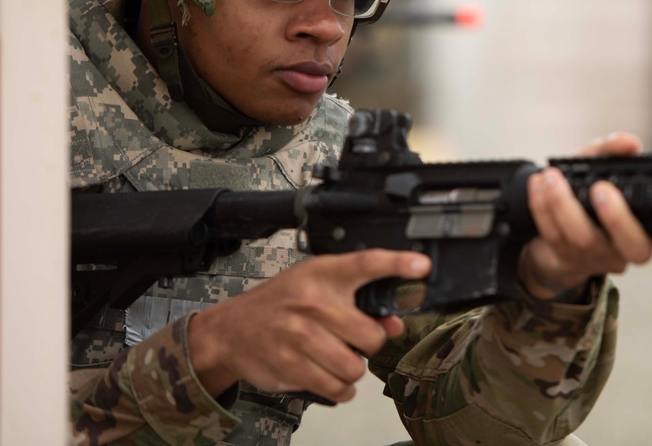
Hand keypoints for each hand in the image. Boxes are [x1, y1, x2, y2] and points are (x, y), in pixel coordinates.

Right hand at [188, 249, 430, 400]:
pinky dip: (340, 388)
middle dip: (368, 343)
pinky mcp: (291, 366)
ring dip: (352, 368)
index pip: (366, 263)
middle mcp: (312, 302)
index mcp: (323, 274)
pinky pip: (337, 388)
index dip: (397, 263)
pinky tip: (328, 374)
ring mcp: (300, 336)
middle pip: (371, 335)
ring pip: (355, 367)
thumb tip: (395, 323)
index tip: (421, 266)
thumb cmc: (282, 304)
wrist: (230, 330)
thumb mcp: (317, 287)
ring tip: (335, 356)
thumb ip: (358, 300)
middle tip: (352, 339)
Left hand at [519, 132, 651, 300]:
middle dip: (617, 218)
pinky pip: (555, 236)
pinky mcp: (566, 260)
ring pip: (584, 239)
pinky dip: (543, 207)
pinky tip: (537, 185)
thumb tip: (629, 143)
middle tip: (600, 189)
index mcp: (646, 224)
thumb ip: (613, 151)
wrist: (547, 226)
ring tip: (551, 177)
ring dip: (564, 204)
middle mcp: (626, 247)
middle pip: (633, 247)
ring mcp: (596, 257)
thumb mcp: (599, 166)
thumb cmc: (585, 193)